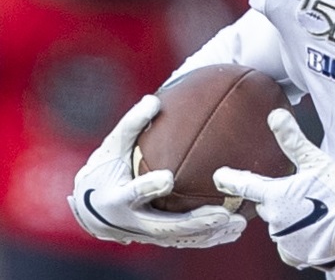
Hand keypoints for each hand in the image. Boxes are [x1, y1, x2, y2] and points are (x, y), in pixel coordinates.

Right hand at [68, 94, 246, 247]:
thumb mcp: (111, 147)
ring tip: (238, 224)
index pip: (133, 193)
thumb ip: (132, 124)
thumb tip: (153, 100)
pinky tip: (234, 232)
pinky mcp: (158, 239)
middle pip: (166, 225)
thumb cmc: (104, 171)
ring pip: (181, 238)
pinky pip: (186, 241)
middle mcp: (132, 221)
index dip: (148, 187)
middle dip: (194, 221)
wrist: (89, 209)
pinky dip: (209, 238)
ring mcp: (146, 234)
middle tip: (221, 213)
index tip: (168, 178)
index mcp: (116, 198)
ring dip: (210, 233)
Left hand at [214, 109, 334, 270]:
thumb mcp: (317, 162)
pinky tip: (316, 229)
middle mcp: (274, 220)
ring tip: (316, 212)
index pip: (245, 185)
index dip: (230, 179)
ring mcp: (283, 239)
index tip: (220, 176)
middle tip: (304, 194)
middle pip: (268, 205)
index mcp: (275, 196)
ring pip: (280, 224)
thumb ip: (292, 139)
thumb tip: (275, 116)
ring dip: (291, 217)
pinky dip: (298, 237)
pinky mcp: (295, 255)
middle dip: (280, 199)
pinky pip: (289, 244)